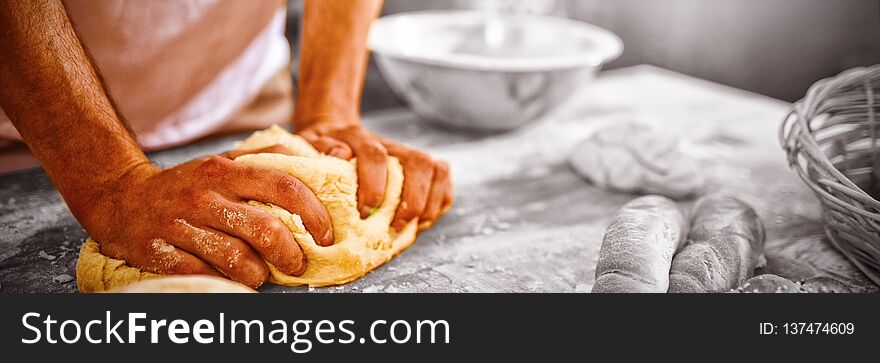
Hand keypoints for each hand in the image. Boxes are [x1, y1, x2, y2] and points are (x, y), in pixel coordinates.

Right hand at [83, 146, 333, 287]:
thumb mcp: (224, 162)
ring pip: (237, 258)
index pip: (284, 187)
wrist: (121, 198)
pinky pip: (205, 275)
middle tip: (299, 264)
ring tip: (262, 274)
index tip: (326, 234)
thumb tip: (313, 157)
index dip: (313, 213)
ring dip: (259, 273)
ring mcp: (182, 226)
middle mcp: (205, 196)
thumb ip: (266, 157)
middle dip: (291, 253)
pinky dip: (225, 282)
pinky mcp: (161, 252)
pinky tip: (232, 280)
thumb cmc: (187, 184)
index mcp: (226, 171)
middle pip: (265, 229)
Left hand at [298, 122, 452, 229]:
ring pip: (437, 169)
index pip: (375, 155)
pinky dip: (440, 201)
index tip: (363, 211)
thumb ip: (320, 147)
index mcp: (360, 138)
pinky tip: (423, 220)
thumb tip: (341, 153)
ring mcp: (409, 154)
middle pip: (418, 161)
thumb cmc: (321, 149)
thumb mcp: (309, 145)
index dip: (373, 184)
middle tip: (395, 227)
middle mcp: (391, 144)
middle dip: (411, 199)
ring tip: (414, 227)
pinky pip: (444, 179)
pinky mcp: (422, 167)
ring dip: (430, 202)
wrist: (337, 133)